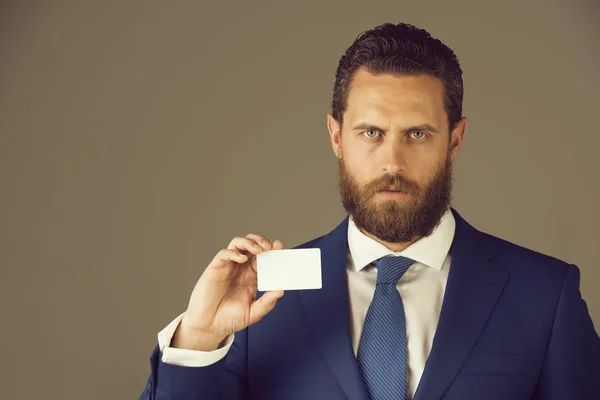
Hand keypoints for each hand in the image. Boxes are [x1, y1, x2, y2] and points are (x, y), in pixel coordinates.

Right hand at [172, 234, 284, 350]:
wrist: (210, 327)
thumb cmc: (230, 319)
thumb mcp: (254, 313)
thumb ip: (267, 302)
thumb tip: (280, 290)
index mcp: (251, 277)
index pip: (263, 258)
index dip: (271, 250)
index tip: (279, 246)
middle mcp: (240, 269)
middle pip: (251, 245)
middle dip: (261, 241)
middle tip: (270, 247)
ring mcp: (228, 267)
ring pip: (238, 243)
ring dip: (249, 242)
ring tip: (258, 249)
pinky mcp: (216, 268)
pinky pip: (224, 254)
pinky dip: (234, 253)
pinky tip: (242, 259)